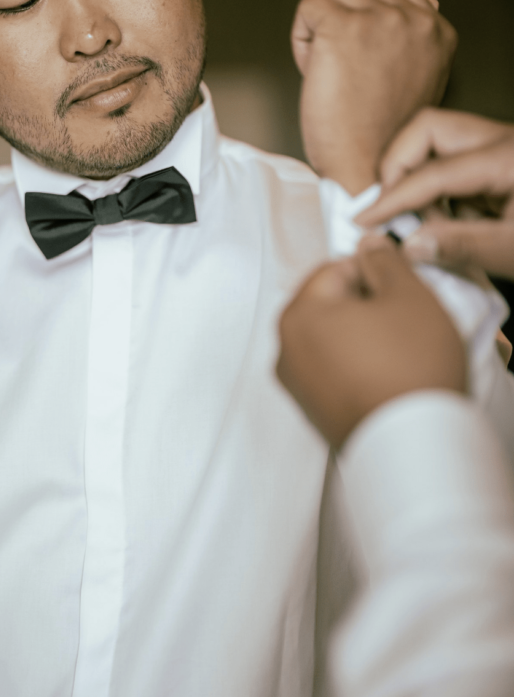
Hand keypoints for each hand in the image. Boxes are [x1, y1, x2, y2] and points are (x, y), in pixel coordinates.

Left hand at [276, 241, 465, 447]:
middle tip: (403, 320)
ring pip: (332, 340)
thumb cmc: (408, 374)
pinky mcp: (313, 413)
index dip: (374, 272)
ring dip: (363, 338)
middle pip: (329, 306)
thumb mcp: (408, 296)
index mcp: (298, 314)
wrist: (412, 448)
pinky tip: (388, 377)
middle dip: (366, 306)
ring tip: (399, 351)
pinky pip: (335, 373)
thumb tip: (371, 248)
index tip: (398, 286)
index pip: (335, 269)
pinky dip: (358, 368)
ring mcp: (296, 386)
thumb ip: (385, 261)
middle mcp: (285, 349)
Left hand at [292, 0, 456, 194]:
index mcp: (437, 31)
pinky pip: (308, 8)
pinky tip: (314, 69)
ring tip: (331, 71)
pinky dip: (302, 38)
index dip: (366, 22)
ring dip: (320, 30)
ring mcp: (378, 21)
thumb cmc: (383, 135)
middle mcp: (413, 20)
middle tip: (347, 73)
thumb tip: (425, 1)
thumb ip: (417, 39)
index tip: (364, 62)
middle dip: (342, 24)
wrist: (366, 167)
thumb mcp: (418, 78)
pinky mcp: (342, 28)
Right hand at [356, 108, 513, 279]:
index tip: (365, 219)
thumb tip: (411, 245)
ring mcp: (504, 150)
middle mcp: (504, 142)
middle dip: (398, 165)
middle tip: (390, 207)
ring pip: (440, 145)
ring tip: (430, 229)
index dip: (393, 198)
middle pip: (428, 130)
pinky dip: (443, 195)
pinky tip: (451, 227)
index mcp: (508, 157)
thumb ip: (462, 247)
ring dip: (422, 182)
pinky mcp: (505, 166)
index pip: (432, 172)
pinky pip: (458, 167)